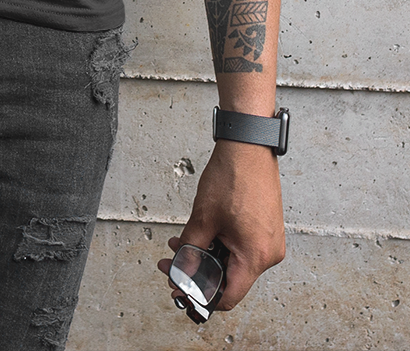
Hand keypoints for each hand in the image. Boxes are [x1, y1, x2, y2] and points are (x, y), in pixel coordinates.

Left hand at [157, 140, 284, 310]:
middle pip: (230, 280)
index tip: (180, 291)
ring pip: (234, 263)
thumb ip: (191, 250)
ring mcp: (270, 243)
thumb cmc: (232, 177)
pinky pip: (242, 249)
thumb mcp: (203, 217)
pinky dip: (221, 245)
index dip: (200, 296)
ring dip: (207, 256)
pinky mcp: (267, 232)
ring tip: (181, 243)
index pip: (228, 296)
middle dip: (199, 272)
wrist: (248, 148)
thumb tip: (181, 272)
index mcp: (255, 257)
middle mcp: (269, 255)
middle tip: (173, 264)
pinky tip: (202, 235)